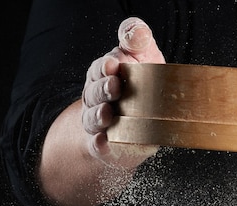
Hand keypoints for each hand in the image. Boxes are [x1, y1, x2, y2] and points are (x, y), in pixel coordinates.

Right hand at [82, 17, 165, 167]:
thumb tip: (135, 29)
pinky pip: (97, 145)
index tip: (114, 65)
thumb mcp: (144, 59)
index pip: (100, 69)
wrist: (137, 128)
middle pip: (94, 92)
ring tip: (107, 113)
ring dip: (98, 115)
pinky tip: (103, 141)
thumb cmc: (142, 87)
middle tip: (115, 86)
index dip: (105, 67)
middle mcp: (97, 98)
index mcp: (105, 75)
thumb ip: (138, 41)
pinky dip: (99, 143)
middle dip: (103, 89)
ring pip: (93, 118)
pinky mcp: (105, 146)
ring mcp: (99, 123)